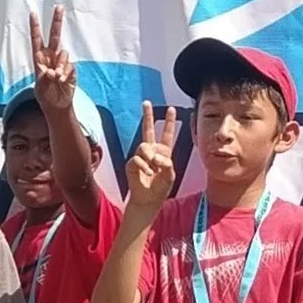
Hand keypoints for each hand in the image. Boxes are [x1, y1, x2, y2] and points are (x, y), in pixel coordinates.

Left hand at [29, 5, 78, 117]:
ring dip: (60, 66)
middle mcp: (51, 57)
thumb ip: (45, 77)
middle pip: (55, 35)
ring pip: (63, 54)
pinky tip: (62, 81)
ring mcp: (61, 62)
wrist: (57, 106)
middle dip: (57, 21)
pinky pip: (70, 66)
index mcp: (39, 59)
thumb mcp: (40, 87)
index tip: (33, 13)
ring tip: (56, 78)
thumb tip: (54, 71)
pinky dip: (65, 73)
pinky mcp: (71, 69)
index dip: (35, 27)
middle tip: (59, 6)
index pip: (36, 39)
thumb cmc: (45, 96)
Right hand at [124, 101, 179, 217]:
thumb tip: (155, 156)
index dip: (169, 122)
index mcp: (164, 152)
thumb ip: (166, 164)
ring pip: (144, 146)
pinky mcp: (132, 163)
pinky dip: (144, 167)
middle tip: (146, 102)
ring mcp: (141, 156)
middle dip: (148, 115)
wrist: (148, 200)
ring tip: (152, 170)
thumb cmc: (160, 188)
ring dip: (150, 158)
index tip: (171, 109)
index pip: (167, 134)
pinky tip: (147, 174)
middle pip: (148, 129)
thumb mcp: (170, 175)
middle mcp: (151, 151)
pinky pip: (138, 159)